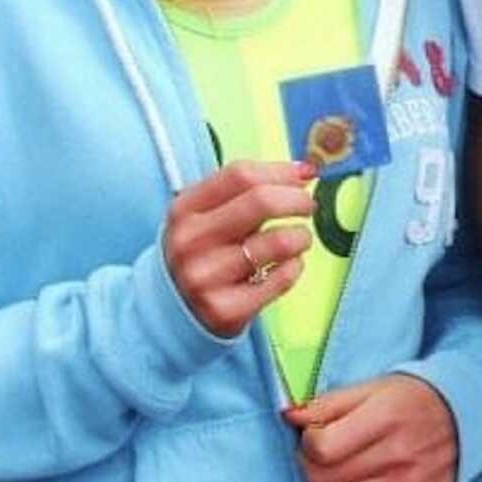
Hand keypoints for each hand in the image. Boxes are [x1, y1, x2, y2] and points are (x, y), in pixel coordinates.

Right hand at [163, 159, 315, 338]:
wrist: (174, 310)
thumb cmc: (202, 252)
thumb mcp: (205, 216)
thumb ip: (245, 192)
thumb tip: (302, 171)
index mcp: (184, 209)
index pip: (240, 175)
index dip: (279, 171)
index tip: (304, 174)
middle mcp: (190, 241)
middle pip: (260, 202)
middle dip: (297, 200)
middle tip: (308, 206)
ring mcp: (206, 277)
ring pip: (278, 242)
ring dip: (301, 236)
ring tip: (299, 239)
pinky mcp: (226, 310)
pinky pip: (281, 279)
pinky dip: (295, 267)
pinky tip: (288, 265)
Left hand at [285, 375, 457, 481]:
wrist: (462, 417)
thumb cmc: (407, 398)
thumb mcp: (369, 388)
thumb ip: (327, 403)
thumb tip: (287, 415)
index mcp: (382, 418)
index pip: (321, 448)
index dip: (306, 442)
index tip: (313, 434)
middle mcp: (396, 455)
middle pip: (324, 480)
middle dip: (311, 466)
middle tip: (321, 453)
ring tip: (341, 470)